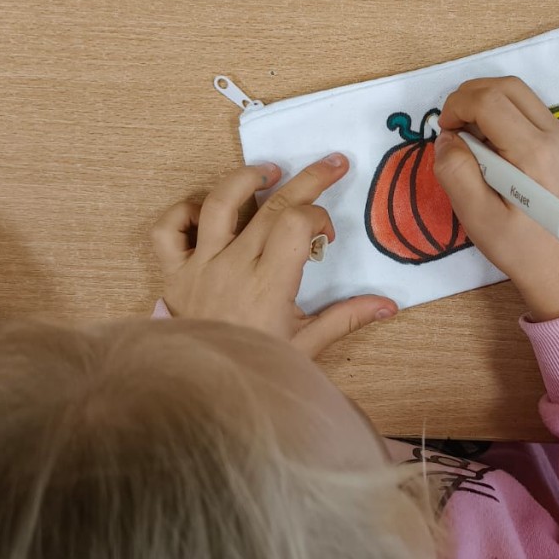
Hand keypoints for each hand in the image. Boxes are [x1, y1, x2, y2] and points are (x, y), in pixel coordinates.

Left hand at [151, 155, 397, 356]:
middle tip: (332, 165)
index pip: (294, 223)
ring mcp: (200, 266)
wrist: (204, 394)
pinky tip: (209, 209)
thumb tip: (389, 305)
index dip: (317, 216)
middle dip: (307, 180)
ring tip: (269, 172)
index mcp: (268, 285)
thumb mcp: (307, 346)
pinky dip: (185, 210)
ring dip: (246, 179)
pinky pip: (169, 228)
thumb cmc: (257, 366)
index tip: (325, 236)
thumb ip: (346, 318)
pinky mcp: (174, 273)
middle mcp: (232, 267)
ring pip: (218, 203)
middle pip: (271, 206)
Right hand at [432, 77, 558, 320]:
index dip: (457, 107)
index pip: (488, 100)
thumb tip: (447, 137)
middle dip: (469, 97)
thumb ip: (456, 172)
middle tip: (451, 129)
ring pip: (515, 92)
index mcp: (535, 153)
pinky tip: (487, 144)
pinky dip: (498, 113)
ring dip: (484, 102)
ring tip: (467, 136)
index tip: (444, 132)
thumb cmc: (516, 246)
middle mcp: (555, 135)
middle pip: (505, 86)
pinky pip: (524, 108)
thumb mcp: (476, 216)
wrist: (556, 265)